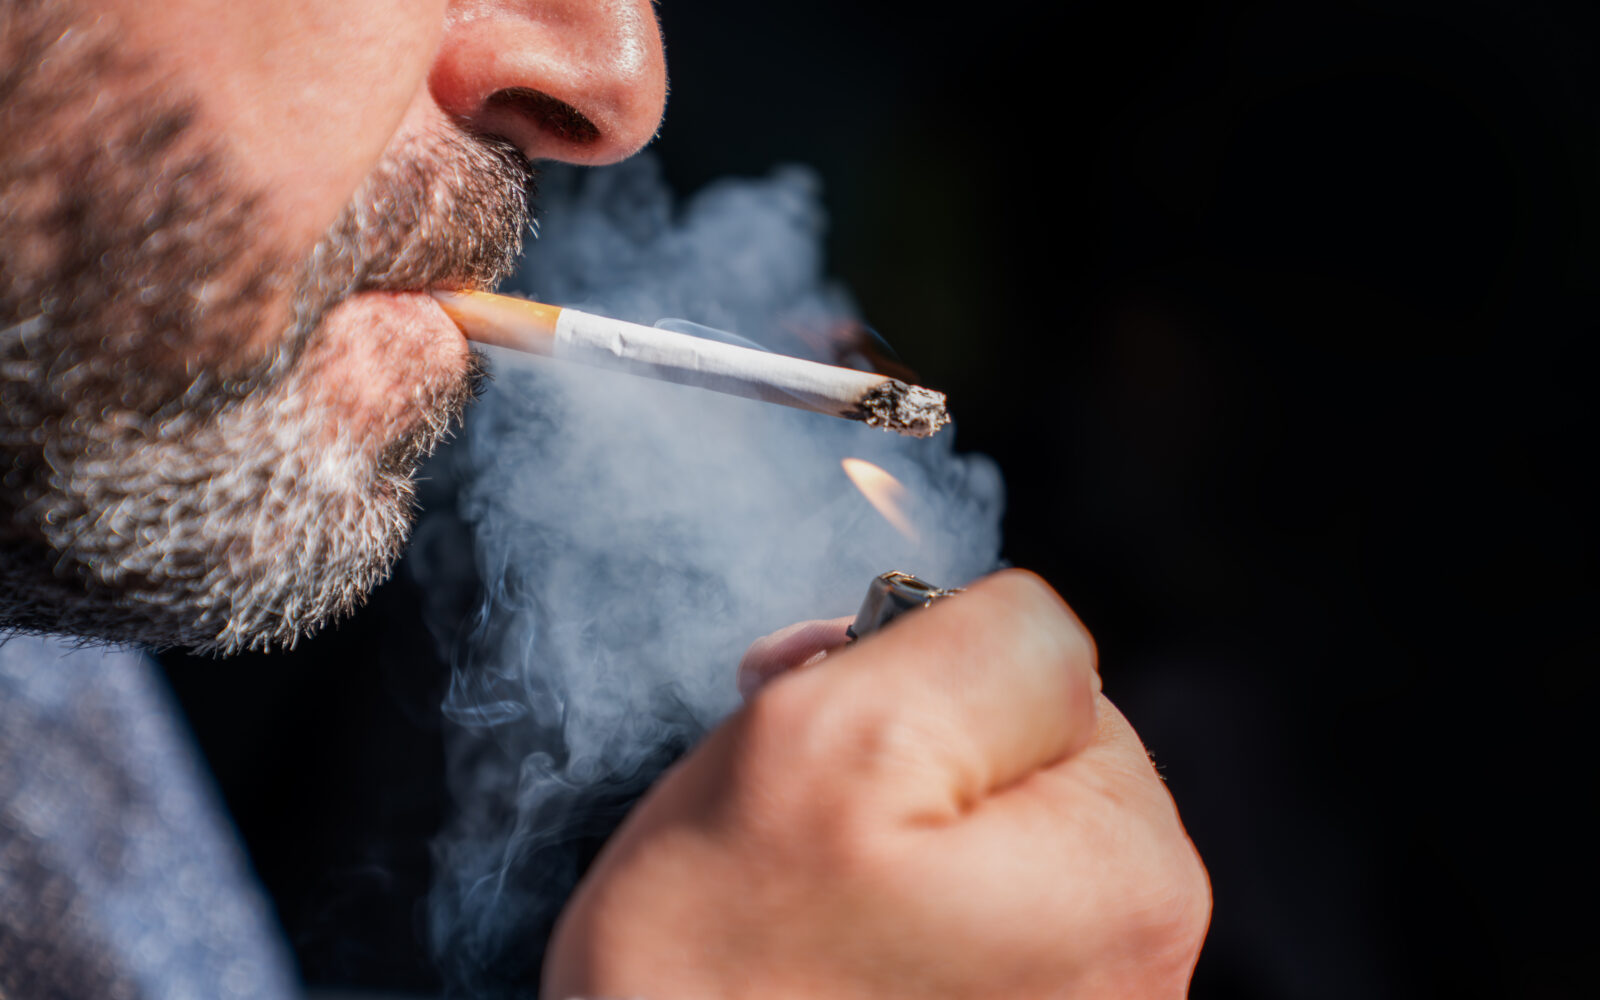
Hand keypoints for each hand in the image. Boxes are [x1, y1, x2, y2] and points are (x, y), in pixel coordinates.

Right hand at [543, 570, 1210, 998]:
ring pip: (977, 834)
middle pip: (1018, 753)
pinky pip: (954, 921)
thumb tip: (1031, 622)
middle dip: (907, 750)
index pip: (1045, 661)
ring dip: (884, 831)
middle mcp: (1138, 962)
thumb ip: (982, 639)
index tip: (815, 709)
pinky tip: (813, 953)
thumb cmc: (719, 981)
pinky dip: (882, 913)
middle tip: (791, 809)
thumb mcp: (834, 739)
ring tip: (789, 893)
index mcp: (1129, 872)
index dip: (911, 665)